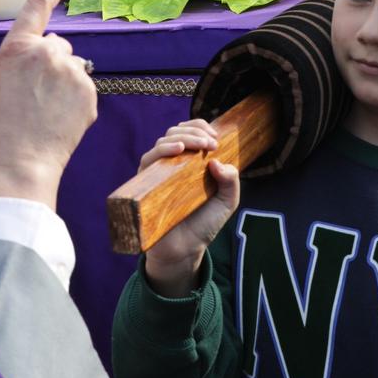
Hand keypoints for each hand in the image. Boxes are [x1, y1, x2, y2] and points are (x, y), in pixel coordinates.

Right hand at [0, 0, 94, 210]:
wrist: (21, 162)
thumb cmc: (3, 127)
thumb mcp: (2, 80)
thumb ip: (27, 58)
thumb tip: (56, 48)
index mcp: (18, 47)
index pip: (36, 5)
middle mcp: (47, 51)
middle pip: (59, 45)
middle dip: (54, 63)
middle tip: (37, 96)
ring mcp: (71, 71)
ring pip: (74, 68)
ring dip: (66, 82)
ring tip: (47, 112)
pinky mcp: (89, 91)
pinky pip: (84, 88)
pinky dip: (76, 101)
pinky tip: (61, 120)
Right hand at [139, 118, 239, 294]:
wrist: (185, 250)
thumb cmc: (204, 224)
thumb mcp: (227, 201)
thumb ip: (231, 181)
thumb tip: (217, 161)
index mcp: (191, 162)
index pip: (191, 132)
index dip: (201, 128)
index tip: (216, 138)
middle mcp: (173, 164)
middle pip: (176, 132)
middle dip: (194, 131)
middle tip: (210, 144)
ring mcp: (158, 173)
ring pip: (163, 142)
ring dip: (182, 137)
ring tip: (199, 145)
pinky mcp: (146, 184)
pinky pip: (148, 160)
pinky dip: (162, 149)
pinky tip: (177, 150)